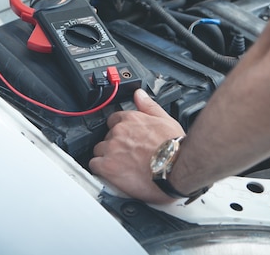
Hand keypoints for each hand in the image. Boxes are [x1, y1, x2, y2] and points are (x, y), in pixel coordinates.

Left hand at [89, 89, 184, 203]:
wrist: (175, 169)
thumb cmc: (174, 149)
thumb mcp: (166, 120)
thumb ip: (149, 106)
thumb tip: (139, 94)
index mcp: (131, 119)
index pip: (114, 120)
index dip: (119, 131)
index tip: (125, 139)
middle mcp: (119, 132)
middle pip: (107, 137)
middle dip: (114, 145)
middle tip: (127, 155)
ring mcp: (111, 149)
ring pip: (99, 151)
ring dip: (106, 157)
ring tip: (122, 166)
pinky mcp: (107, 166)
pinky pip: (94, 165)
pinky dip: (101, 171)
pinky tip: (112, 174)